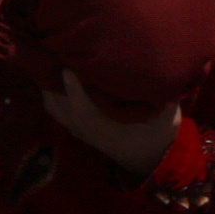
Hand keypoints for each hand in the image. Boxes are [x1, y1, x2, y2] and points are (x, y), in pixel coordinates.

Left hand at [42, 73, 180, 174]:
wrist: (153, 160)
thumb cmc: (158, 135)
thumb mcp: (166, 117)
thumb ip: (158, 96)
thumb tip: (155, 69)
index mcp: (108, 130)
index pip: (84, 111)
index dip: (73, 90)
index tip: (68, 69)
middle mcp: (88, 131)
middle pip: (59, 107)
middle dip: (52, 82)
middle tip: (52, 54)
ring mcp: (81, 131)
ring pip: (54, 108)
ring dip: (49, 87)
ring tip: (51, 62)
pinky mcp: (79, 129)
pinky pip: (56, 111)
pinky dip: (52, 94)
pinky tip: (56, 77)